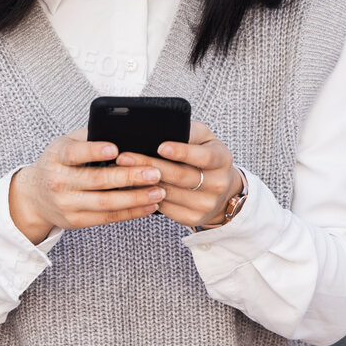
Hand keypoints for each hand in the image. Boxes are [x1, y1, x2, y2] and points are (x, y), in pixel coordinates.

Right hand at [8, 124, 167, 243]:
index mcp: (57, 157)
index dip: (94, 151)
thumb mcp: (64, 145)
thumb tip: (123, 128)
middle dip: (128, 177)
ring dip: (135, 198)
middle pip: (96, 180)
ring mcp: (67, 204)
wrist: (34, 197)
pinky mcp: (75, 221)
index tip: (115, 149)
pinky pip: (107, 218)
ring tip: (158, 191)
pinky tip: (149, 206)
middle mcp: (59, 182)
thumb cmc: (57, 164)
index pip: (75, 153)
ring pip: (105, 203)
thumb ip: (89, 136)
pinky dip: (131, 212)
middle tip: (154, 172)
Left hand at [112, 120, 241, 229]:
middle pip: (181, 175)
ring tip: (123, 172)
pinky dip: (148, 198)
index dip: (182, 152)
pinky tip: (133, 188)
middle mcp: (218, 183)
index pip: (204, 156)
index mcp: (222, 159)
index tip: (160, 146)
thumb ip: (188, 132)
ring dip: (143, 183)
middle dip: (150, 165)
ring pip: (170, 193)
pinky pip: (166, 208)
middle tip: (125, 157)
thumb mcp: (203, 139)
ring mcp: (207, 204)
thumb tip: (160, 127)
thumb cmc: (204, 156)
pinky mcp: (194, 218)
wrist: (220, 189)